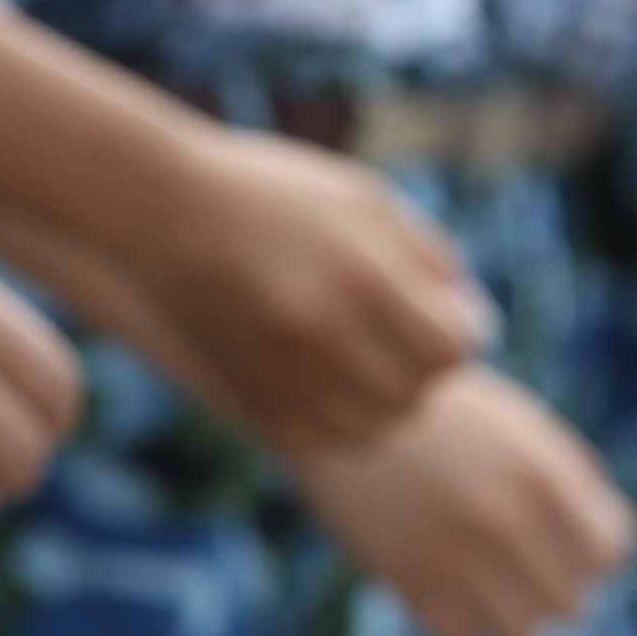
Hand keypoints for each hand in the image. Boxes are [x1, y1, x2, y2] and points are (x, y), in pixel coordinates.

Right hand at [133, 130, 487, 455]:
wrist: (164, 209)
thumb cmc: (275, 194)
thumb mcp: (364, 199)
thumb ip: (426, 257)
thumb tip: (471, 317)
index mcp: (361, 275)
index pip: (450, 349)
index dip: (460, 336)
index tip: (447, 319)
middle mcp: (322, 330)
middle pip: (414, 394)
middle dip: (422, 372)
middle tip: (404, 343)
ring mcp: (280, 371)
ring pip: (371, 430)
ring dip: (383, 404)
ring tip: (366, 365)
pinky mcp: (245, 396)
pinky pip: (317, 442)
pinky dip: (336, 424)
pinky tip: (327, 385)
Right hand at [292, 366, 635, 635]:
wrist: (340, 400)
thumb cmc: (435, 412)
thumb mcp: (516, 427)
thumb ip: (564, 485)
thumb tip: (600, 557)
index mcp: (543, 470)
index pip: (610, 550)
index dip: (591, 549)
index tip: (562, 536)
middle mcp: (508, 515)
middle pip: (570, 604)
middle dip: (551, 589)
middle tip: (517, 564)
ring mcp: (458, 551)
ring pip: (522, 635)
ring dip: (508, 616)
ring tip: (484, 585)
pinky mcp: (407, 578)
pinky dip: (459, 626)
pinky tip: (442, 589)